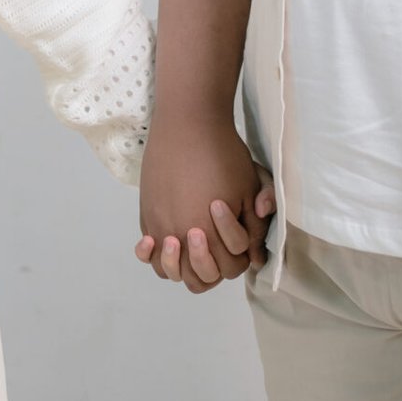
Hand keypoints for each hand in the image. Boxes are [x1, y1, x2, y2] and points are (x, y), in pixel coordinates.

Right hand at [135, 114, 274, 294]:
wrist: (188, 123)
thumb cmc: (223, 154)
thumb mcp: (249, 189)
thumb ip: (254, 227)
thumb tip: (254, 258)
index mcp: (211, 234)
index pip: (228, 268)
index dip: (237, 257)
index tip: (235, 232)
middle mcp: (182, 236)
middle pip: (200, 276)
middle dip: (212, 264)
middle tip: (213, 238)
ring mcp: (161, 227)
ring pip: (170, 271)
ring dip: (181, 266)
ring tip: (186, 243)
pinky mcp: (147, 215)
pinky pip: (147, 252)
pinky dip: (153, 255)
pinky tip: (161, 243)